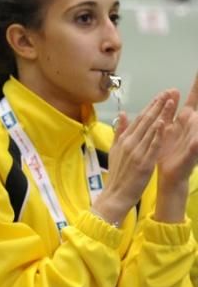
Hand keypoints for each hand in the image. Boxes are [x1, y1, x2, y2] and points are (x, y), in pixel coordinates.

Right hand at [93, 91, 174, 223]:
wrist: (116, 194)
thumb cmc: (118, 174)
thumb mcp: (116, 150)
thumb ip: (120, 132)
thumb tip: (123, 114)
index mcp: (124, 139)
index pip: (139, 118)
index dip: (150, 106)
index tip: (160, 94)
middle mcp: (130, 142)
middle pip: (146, 120)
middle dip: (158, 105)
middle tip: (169, 91)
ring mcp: (136, 151)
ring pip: (151, 129)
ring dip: (161, 114)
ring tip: (170, 101)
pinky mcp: (143, 162)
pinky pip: (152, 145)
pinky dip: (158, 134)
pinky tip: (163, 123)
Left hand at [154, 73, 197, 220]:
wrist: (170, 174)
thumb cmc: (168, 150)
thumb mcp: (166, 127)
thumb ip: (168, 110)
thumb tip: (171, 91)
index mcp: (184, 119)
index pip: (192, 98)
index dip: (197, 85)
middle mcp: (192, 125)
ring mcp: (195, 137)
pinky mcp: (193, 151)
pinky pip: (196, 144)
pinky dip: (196, 140)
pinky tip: (196, 138)